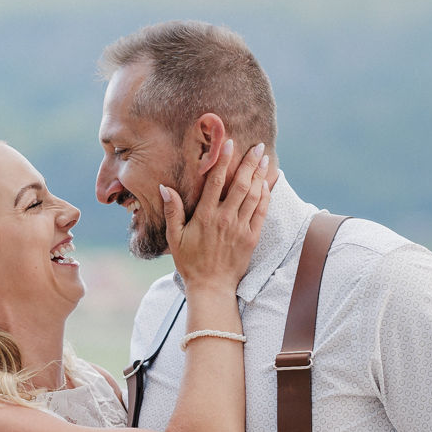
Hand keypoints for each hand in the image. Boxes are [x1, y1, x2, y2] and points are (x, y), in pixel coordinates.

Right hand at [163, 138, 271, 293]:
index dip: (223, 161)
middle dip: (250, 163)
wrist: (211, 287)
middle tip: (257, 146)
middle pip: (240, 184)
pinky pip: (261, 212)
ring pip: (254, 195)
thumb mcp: (174, 237)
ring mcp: (241, 228)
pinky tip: (267, 184)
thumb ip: (172, 211)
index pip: (216, 181)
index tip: (230, 144)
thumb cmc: (190, 262)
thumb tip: (164, 187)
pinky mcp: (252, 237)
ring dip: (260, 175)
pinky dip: (266, 195)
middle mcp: (225, 219)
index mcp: (205, 216)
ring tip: (264, 159)